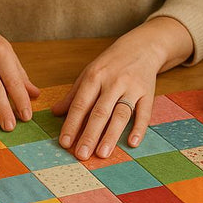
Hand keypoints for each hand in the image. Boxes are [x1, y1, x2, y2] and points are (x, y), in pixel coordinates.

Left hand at [55, 19, 191, 160]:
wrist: (141, 47)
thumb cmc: (111, 64)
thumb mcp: (89, 74)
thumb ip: (73, 95)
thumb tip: (55, 113)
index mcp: (94, 77)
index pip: (80, 104)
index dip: (72, 124)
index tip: (65, 143)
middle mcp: (113, 82)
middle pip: (100, 112)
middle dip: (89, 135)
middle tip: (81, 155)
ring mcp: (131, 88)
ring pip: (120, 114)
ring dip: (111, 135)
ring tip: (102, 153)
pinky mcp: (148, 93)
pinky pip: (144, 113)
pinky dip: (139, 128)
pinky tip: (132, 143)